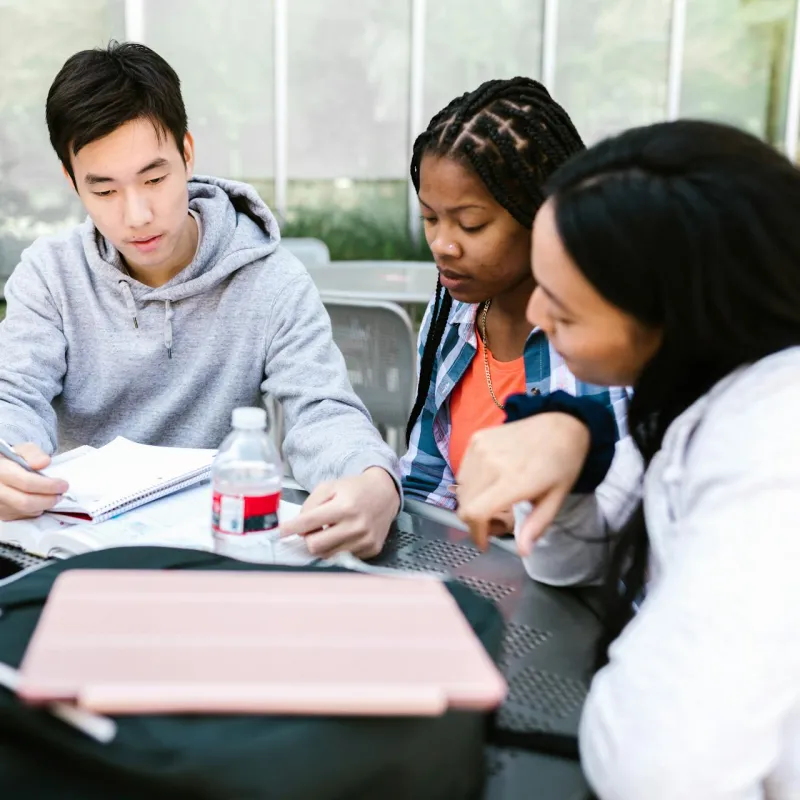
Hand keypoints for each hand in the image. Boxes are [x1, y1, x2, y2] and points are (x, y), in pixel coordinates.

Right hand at [0, 443, 68, 521]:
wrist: (0, 471)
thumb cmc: (12, 459)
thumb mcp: (22, 450)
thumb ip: (33, 454)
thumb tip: (44, 462)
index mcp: (0, 471)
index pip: (26, 482)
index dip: (48, 485)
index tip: (63, 485)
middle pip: (25, 502)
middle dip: (48, 500)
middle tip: (60, 494)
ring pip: (26, 511)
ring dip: (44, 505)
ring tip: (52, 495)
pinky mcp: (2, 514)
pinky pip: (23, 516)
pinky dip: (36, 510)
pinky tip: (40, 500)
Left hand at [280, 467, 399, 558]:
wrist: (385, 493)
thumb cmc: (353, 489)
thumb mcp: (329, 486)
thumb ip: (310, 505)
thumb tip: (299, 529)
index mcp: (344, 506)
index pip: (309, 522)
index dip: (291, 528)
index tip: (281, 532)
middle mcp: (356, 525)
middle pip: (316, 545)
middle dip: (308, 539)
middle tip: (311, 530)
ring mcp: (365, 540)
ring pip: (328, 555)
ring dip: (322, 545)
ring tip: (328, 531)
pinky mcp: (371, 549)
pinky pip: (343, 557)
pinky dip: (337, 548)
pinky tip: (343, 536)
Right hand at [455, 413, 589, 554]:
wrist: (560, 424)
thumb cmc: (562, 464)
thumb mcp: (556, 499)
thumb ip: (536, 526)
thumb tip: (522, 551)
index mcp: (513, 480)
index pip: (475, 512)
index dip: (475, 533)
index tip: (485, 542)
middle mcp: (491, 463)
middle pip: (464, 504)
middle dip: (475, 521)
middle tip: (495, 521)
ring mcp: (480, 448)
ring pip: (461, 488)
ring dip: (472, 502)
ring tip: (493, 501)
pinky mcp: (476, 439)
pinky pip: (463, 471)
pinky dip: (471, 483)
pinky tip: (490, 482)